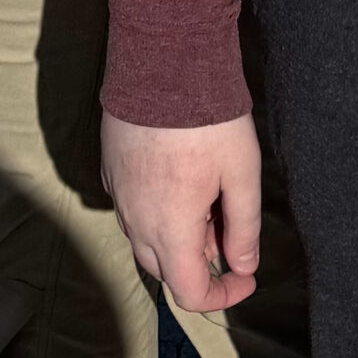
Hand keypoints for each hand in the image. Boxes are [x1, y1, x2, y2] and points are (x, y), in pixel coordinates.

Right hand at [102, 112, 262, 314]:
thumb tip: (243, 267)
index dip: (222, 297)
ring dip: (178, 239)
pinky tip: (180, 181)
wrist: (162, 61)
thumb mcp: (242, 172)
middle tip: (230, 229)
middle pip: (166, 271)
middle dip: (201, 265)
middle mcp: (136, 221)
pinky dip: (157, 214)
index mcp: (169, 230)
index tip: (246, 277)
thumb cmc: (207, 116)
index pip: (190, 293)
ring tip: (208, 199)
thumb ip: (244, 227)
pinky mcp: (111, 172)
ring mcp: (119, 196)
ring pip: (146, 241)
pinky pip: (133, 211)